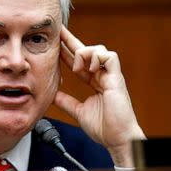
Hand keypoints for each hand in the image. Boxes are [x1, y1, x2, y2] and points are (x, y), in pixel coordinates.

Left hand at [53, 26, 144, 166]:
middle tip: (59, 32)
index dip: (67, 51)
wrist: (117, 139)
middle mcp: (104, 76)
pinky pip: (110, 57)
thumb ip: (67, 101)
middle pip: (87, 51)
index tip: (55, 43)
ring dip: (85, 54)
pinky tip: (90, 68)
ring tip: (76, 68)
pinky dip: (98, 58)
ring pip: (99, 50)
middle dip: (71, 40)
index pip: (79, 62)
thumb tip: (52, 95)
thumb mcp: (79, 111)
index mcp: (95, 82)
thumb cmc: (104, 128)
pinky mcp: (117, 79)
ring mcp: (111, 76)